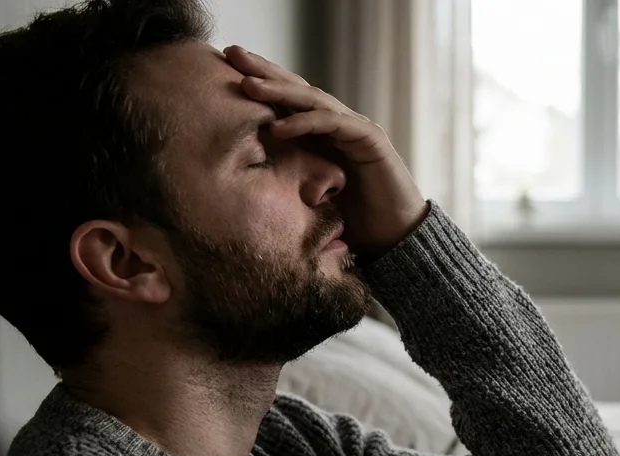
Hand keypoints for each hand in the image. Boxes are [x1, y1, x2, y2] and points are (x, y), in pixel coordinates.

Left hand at [224, 45, 427, 257]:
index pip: (287, 100)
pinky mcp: (370, 139)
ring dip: (279, 92)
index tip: (224, 70)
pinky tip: (279, 126)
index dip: (259, 83)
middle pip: (297, 90)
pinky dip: (306, 123)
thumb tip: (243, 179)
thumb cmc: (354, 220)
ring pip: (313, 100)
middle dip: (264, 72)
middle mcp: (338, 124)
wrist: (395, 237)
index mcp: (322, 134)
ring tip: (248, 86)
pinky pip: (334, 123)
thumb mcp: (309, 195)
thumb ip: (286, 179)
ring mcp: (355, 128)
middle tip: (232, 54)